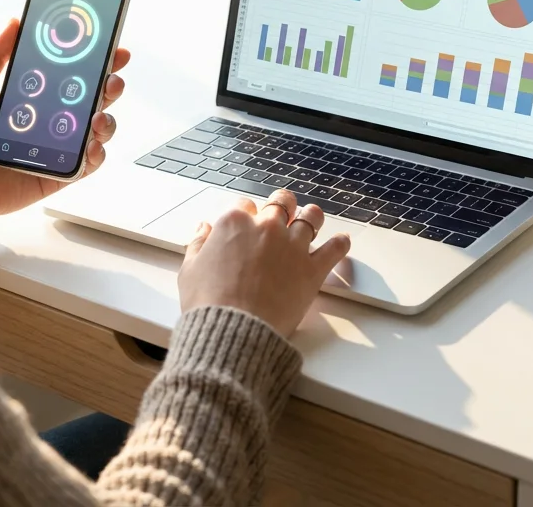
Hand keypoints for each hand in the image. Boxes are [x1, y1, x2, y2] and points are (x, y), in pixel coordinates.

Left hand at [0, 19, 129, 215]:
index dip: (96, 61)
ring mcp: (59, 147)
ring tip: (98, 117)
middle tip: (112, 79)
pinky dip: (97, 154)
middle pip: (93, 99)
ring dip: (107, 120)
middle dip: (110, 86)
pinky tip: (91, 146)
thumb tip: (14, 21)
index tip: (111, 48)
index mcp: (36, 97)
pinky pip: (89, 164)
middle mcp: (53, 121)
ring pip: (98, 130)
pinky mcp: (61, 173)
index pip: (74, 75)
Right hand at [179, 189, 351, 337]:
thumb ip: (198, 244)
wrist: (233, 329)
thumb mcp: (190, 269)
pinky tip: (342, 242)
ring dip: (311, 216)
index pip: (244, 204)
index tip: (247, 220)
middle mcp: (267, 228)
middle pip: (281, 202)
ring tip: (312, 217)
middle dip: (281, 204)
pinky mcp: (312, 269)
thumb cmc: (208, 303)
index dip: (246, 212)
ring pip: (311, 217)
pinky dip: (340, 244)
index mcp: (234, 223)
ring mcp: (292, 246)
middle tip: (283, 209)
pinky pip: (334, 250)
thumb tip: (204, 229)